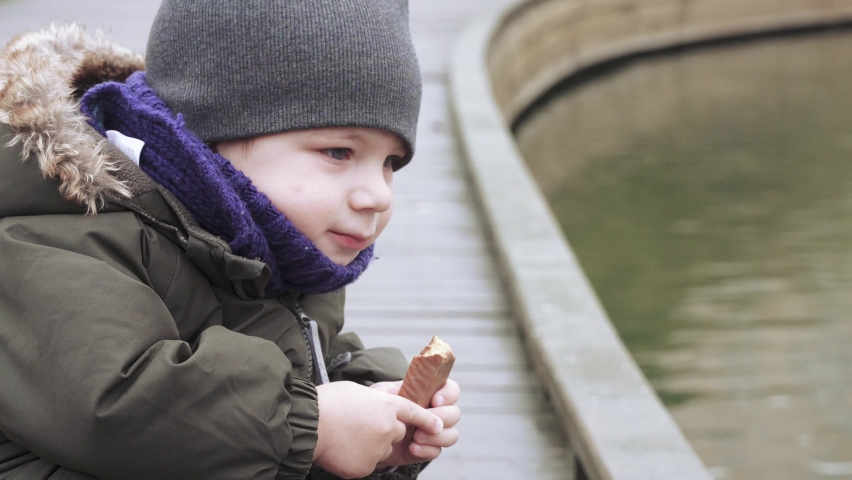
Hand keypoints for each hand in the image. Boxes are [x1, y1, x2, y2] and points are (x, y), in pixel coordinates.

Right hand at [313, 381, 442, 478]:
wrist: (308, 424)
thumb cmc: (328, 403)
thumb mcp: (357, 391)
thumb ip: (377, 400)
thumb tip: (384, 403)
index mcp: (387, 405)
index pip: (414, 412)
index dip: (427, 419)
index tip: (438, 424)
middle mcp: (389, 427)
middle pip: (398, 433)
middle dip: (384, 431)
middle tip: (360, 426)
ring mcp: (379, 448)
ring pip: (382, 449)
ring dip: (370, 446)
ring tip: (346, 437)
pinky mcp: (367, 466)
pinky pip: (368, 464)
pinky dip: (358, 459)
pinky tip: (342, 450)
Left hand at [371, 378, 460, 466]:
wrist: (371, 434)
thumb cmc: (379, 408)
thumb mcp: (383, 395)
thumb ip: (395, 390)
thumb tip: (406, 390)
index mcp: (430, 393)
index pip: (452, 390)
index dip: (448, 395)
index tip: (434, 401)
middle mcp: (437, 412)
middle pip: (455, 414)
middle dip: (441, 418)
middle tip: (421, 422)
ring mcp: (434, 432)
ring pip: (451, 435)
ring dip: (436, 437)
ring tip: (415, 437)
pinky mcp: (428, 449)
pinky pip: (437, 451)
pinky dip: (426, 450)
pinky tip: (412, 448)